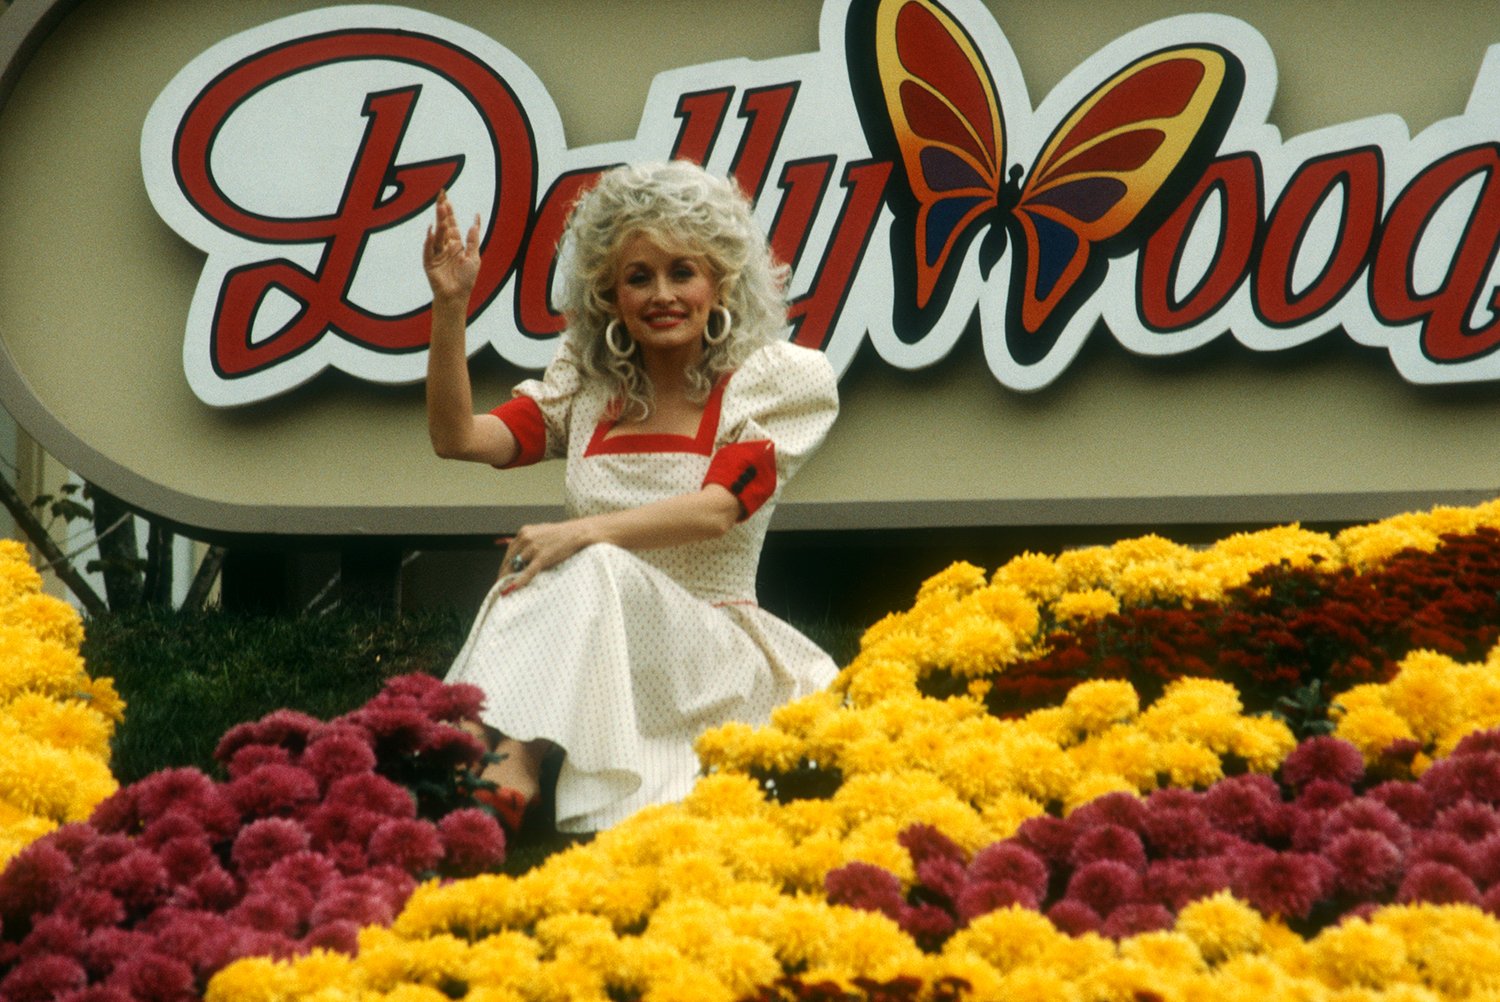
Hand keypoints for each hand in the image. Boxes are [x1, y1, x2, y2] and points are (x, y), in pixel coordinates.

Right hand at [422, 189, 480, 304]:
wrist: (457, 296)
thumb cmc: (466, 279)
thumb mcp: (474, 257)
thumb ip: (473, 240)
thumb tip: (475, 222)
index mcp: (456, 244)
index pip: (452, 224)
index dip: (450, 212)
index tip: (446, 198)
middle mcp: (445, 246)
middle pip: (443, 226)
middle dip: (442, 212)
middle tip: (441, 198)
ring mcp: (436, 254)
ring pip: (437, 235)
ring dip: (439, 222)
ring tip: (440, 209)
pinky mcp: (429, 263)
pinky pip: (429, 250)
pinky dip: (429, 241)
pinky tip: (431, 231)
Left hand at [497, 519, 597, 593]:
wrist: (577, 533)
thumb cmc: (561, 534)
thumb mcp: (541, 532)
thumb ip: (529, 541)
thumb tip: (520, 555)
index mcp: (524, 532)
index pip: (509, 551)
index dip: (504, 564)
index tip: (502, 574)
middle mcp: (526, 538)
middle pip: (509, 559)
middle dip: (504, 573)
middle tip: (500, 584)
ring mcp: (534, 547)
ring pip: (515, 566)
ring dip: (509, 578)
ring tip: (505, 588)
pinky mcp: (542, 557)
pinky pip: (527, 572)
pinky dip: (518, 581)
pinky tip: (511, 588)